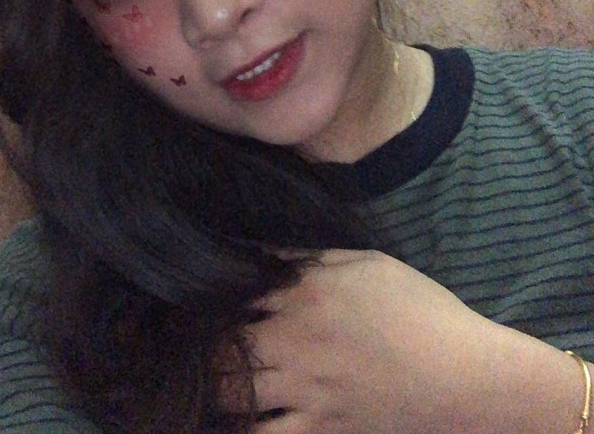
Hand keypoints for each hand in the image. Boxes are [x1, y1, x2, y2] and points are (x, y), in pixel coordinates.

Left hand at [219, 250, 585, 433]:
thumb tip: (263, 251)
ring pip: (233, 394)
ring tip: (214, 381)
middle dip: (207, 346)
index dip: (219, 301)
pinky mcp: (322, 430)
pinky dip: (247, 429)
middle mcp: (294, 342)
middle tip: (202, 345)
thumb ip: (309, 257)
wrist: (465, 377)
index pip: (238, 297)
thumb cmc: (420, 310)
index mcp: (304, 296)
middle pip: (224, 347)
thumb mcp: (367, 263)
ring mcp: (306, 390)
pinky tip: (241, 421)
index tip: (208, 304)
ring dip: (217, 387)